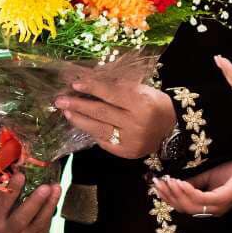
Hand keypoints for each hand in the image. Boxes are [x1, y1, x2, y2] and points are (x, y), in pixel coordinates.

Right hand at [0, 169, 59, 232]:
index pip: (2, 205)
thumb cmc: (3, 213)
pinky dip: (52, 206)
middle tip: (45, 187)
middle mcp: (8, 231)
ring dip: (49, 203)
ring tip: (55, 187)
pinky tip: (56, 193)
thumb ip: (5, 188)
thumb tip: (18, 167)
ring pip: (39, 221)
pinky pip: (47, 222)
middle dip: (34, 202)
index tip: (21, 175)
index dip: (12, 190)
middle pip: (22, 218)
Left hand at [55, 76, 176, 159]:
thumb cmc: (155, 104)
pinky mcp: (125, 152)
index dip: (92, 88)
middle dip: (78, 105)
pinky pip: (103, 141)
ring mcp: (130, 140)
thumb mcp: (142, 90)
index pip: (111, 94)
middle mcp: (135, 123)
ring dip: (79, 120)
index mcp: (141, 103)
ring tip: (66, 112)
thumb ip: (119, 87)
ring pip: (98, 129)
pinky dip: (91, 131)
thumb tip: (89, 80)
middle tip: (60, 100)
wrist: (171, 129)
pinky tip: (81, 124)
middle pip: (101, 112)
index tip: (75, 84)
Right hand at [151, 159, 231, 217]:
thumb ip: (193, 181)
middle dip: (168, 195)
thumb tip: (174, 181)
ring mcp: (216, 208)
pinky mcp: (222, 201)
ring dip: (175, 193)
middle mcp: (211, 211)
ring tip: (167, 180)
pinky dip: (187, 191)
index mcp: (208, 206)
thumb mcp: (209, 176)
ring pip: (189, 205)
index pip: (183, 206)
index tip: (156, 184)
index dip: (168, 197)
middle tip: (157, 183)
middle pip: (183, 208)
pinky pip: (200, 198)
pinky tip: (180, 181)